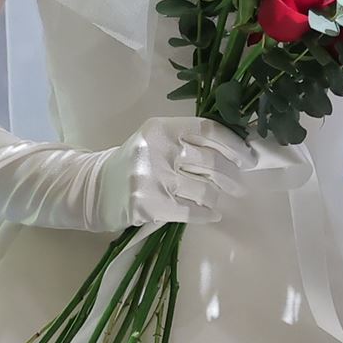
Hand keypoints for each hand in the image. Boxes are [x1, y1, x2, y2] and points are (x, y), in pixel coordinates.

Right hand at [102, 117, 253, 228]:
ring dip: (217, 196)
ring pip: (204, 190)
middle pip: (211, 162)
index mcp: (160, 129)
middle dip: (231, 175)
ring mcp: (153, 179)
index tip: (247, 157)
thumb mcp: (155, 142)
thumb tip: (233, 153)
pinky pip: (191, 211)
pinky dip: (206, 214)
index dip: (234, 144)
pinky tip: (212, 214)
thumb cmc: (133, 163)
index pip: (208, 130)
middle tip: (239, 183)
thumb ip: (186, 141)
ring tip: (219, 198)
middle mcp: (157, 150)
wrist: (94, 189)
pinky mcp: (150, 205)